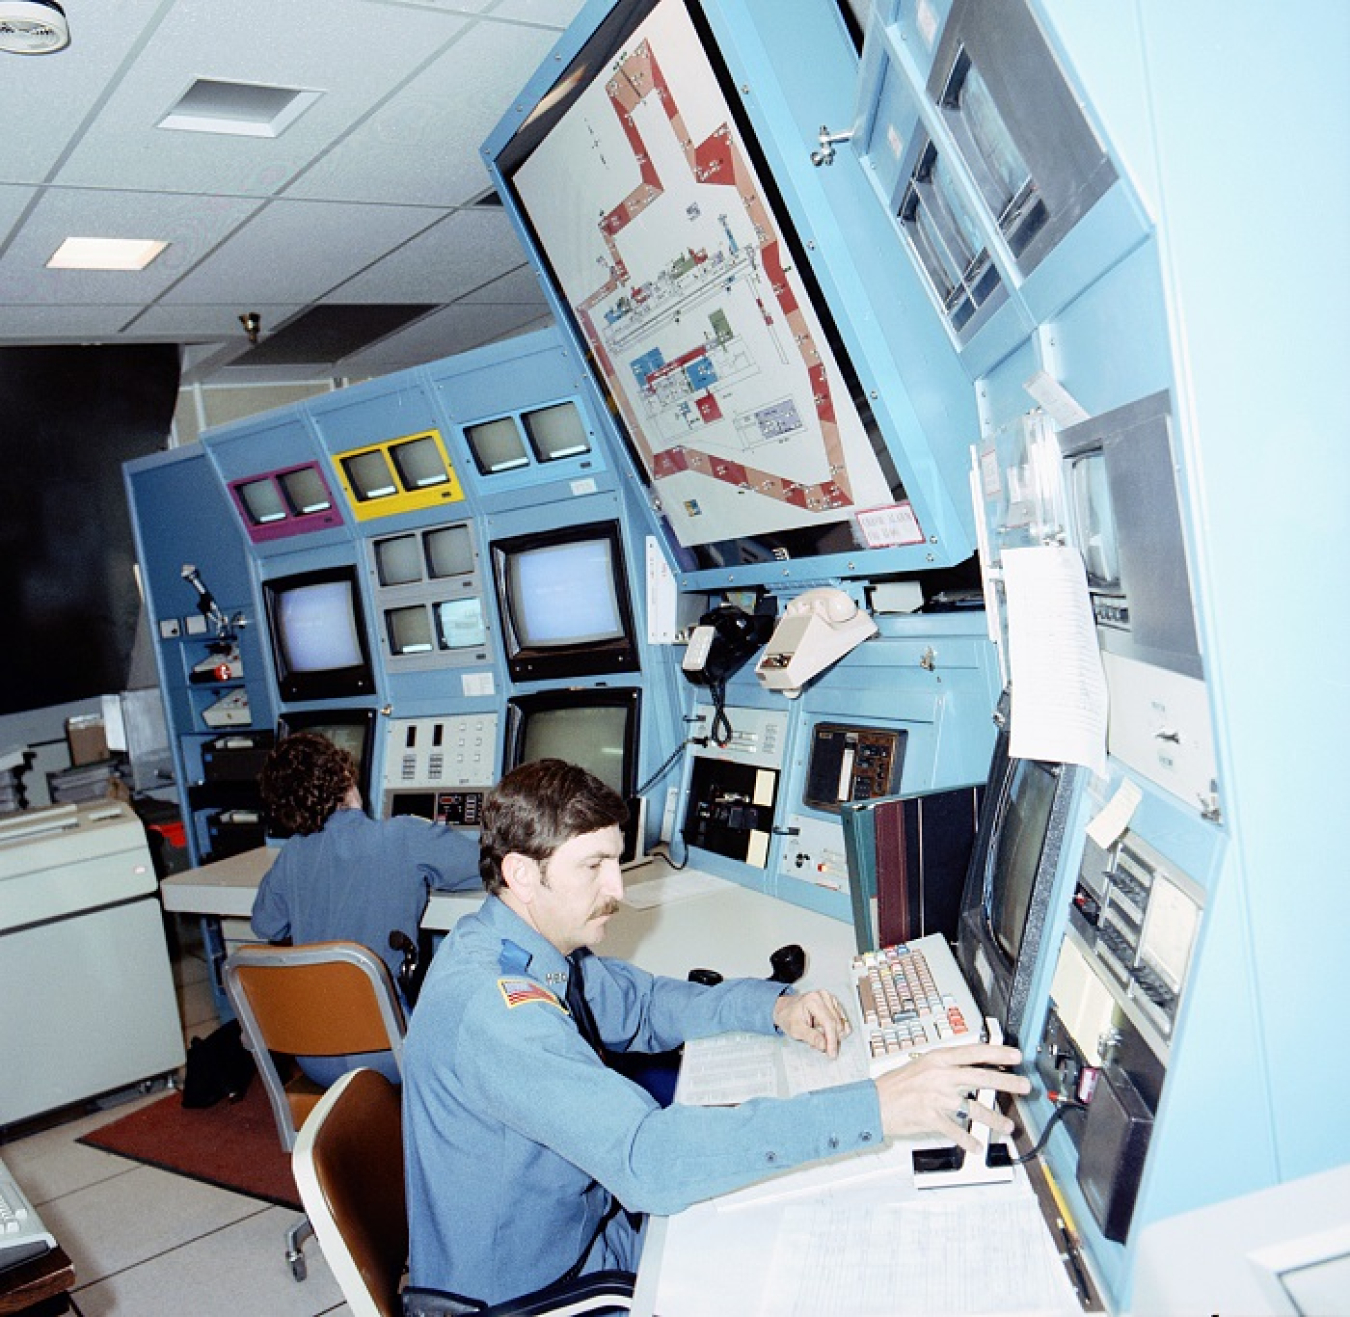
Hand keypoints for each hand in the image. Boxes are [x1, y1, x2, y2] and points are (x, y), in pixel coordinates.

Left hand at [774, 989, 851, 1057]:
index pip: (829, 1023)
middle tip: (820, 1047)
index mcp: (813, 1000)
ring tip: (819, 1038)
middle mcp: (824, 996)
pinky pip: (842, 1021)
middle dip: (831, 1040)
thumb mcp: (795, 1030)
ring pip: (841, 1024)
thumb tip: (825, 1046)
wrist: (786, 1008)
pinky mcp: (834, 1003)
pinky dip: (835, 1031)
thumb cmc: (788, 1018)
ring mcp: (830, 998)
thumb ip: (811, 1037)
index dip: (832, 1040)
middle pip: (837, 1024)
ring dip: (833, 1035)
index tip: (832, 1054)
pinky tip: (824, 1033)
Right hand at [874, 1044, 1029, 1153]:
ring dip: (994, 1119)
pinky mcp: (932, 1117)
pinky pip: (957, 1131)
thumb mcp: (922, 1065)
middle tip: (1024, 1086)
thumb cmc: (896, 1084)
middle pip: (981, 1076)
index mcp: (938, 1058)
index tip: (1016, 1054)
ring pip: (974, 1107)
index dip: (997, 1052)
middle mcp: (940, 1075)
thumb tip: (972, 1068)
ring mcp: (936, 1096)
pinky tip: (976, 1146)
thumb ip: (947, 1067)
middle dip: (1007, 1081)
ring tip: (1006, 1125)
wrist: (874, 1102)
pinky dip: (968, 1140)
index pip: (974, 1051)